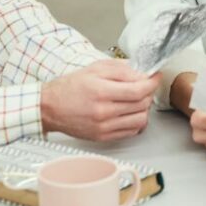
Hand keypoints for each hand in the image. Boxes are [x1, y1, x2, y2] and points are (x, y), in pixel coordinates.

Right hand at [40, 59, 159, 141]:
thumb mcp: (97, 68)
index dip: (153, 82)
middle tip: (145, 85)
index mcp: (102, 91)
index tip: (156, 76)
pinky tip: (130, 112)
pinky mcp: (102, 137)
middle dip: (149, 93)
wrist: (50, 107)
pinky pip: (130, 132)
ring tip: (137, 99)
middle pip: (142, 104)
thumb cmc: (71, 86)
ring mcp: (103, 127)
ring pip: (140, 120)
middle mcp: (103, 112)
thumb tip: (143, 74)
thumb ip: (122, 70)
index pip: (139, 90)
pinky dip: (136, 121)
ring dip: (144, 108)